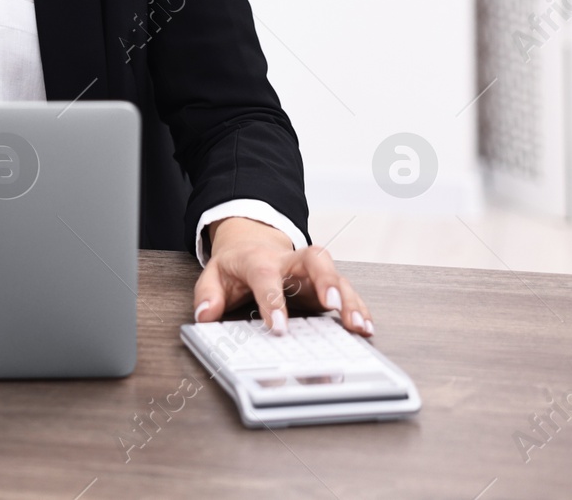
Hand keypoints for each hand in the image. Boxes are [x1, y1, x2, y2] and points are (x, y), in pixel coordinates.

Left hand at [191, 216, 373, 337]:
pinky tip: (366, 326)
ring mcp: (312, 271)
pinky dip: (359, 307)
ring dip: (350, 300)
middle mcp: (290, 261)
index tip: (278, 328)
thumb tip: (205, 314)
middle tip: (334, 307)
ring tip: (360, 326)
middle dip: (326, 281)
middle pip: (313, 259)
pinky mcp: (326, 284)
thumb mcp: (214, 275)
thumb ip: (208, 294)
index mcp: (259, 259)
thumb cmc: (237, 264)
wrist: (252, 243)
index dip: (272, 301)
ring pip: (337, 275)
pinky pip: (347, 292)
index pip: (266, 276)